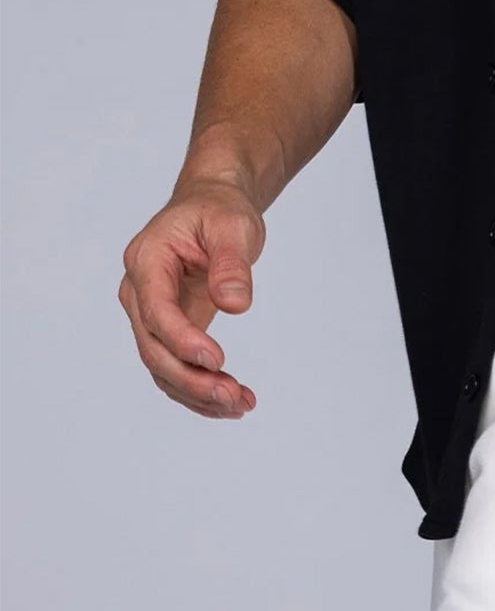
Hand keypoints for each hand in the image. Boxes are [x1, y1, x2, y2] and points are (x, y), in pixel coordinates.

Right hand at [117, 177, 264, 418]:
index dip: (183, 340)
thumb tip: (235, 305)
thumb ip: (231, 264)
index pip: (156, 310)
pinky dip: (198, 389)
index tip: (218, 360)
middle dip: (191, 378)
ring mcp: (148, 314)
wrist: (211, 205)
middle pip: (154, 348)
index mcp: (146, 260)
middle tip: (232, 396)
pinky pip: (174, 368)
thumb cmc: (218, 209)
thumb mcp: (233, 225)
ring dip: (196, 393)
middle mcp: (138, 292)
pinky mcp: (166, 330)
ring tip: (240, 405)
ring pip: (161, 367)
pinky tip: (229, 403)